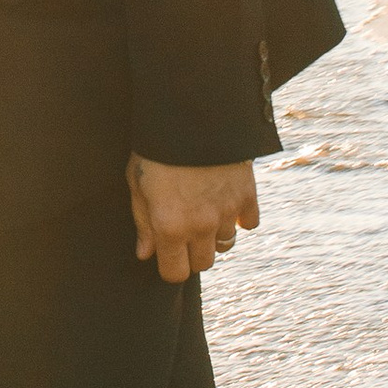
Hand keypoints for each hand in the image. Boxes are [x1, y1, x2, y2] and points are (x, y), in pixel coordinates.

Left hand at [129, 153, 258, 282]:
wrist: (192, 114)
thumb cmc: (156, 148)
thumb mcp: (137, 183)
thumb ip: (143, 222)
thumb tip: (145, 253)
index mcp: (170, 227)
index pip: (175, 273)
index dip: (170, 267)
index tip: (167, 254)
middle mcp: (201, 226)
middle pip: (203, 263)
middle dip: (192, 254)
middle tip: (185, 232)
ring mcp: (227, 211)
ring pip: (226, 244)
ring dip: (215, 235)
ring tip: (205, 213)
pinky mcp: (247, 195)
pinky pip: (250, 223)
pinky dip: (241, 218)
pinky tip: (227, 203)